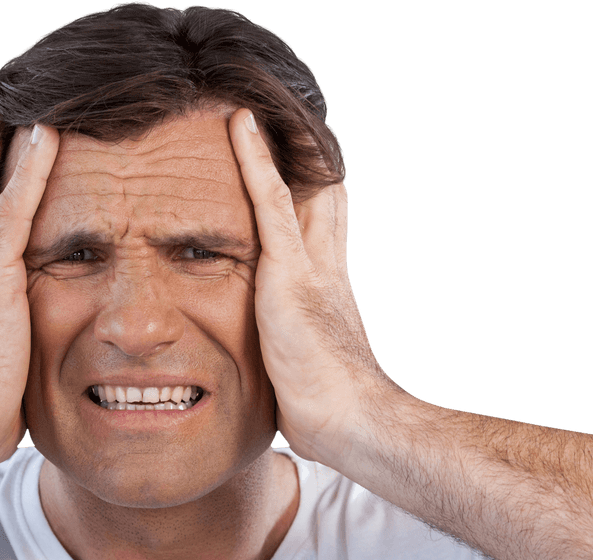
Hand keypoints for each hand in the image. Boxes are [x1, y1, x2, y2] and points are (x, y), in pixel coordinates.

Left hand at [228, 109, 393, 471]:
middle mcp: (324, 266)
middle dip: (305, 157)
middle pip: (320, 195)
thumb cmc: (327, 409)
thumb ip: (290, 355)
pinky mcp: (289, 272)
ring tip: (254, 104)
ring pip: (296, 185)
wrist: (352, 422)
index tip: (298, 160)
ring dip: (278, 144)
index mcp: (326, 287)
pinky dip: (254, 160)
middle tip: (283, 115)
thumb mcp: (302, 370)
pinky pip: (269, 201)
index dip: (313, 189)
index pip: (321, 224)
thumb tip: (280, 377)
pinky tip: (240, 124)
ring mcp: (308, 265)